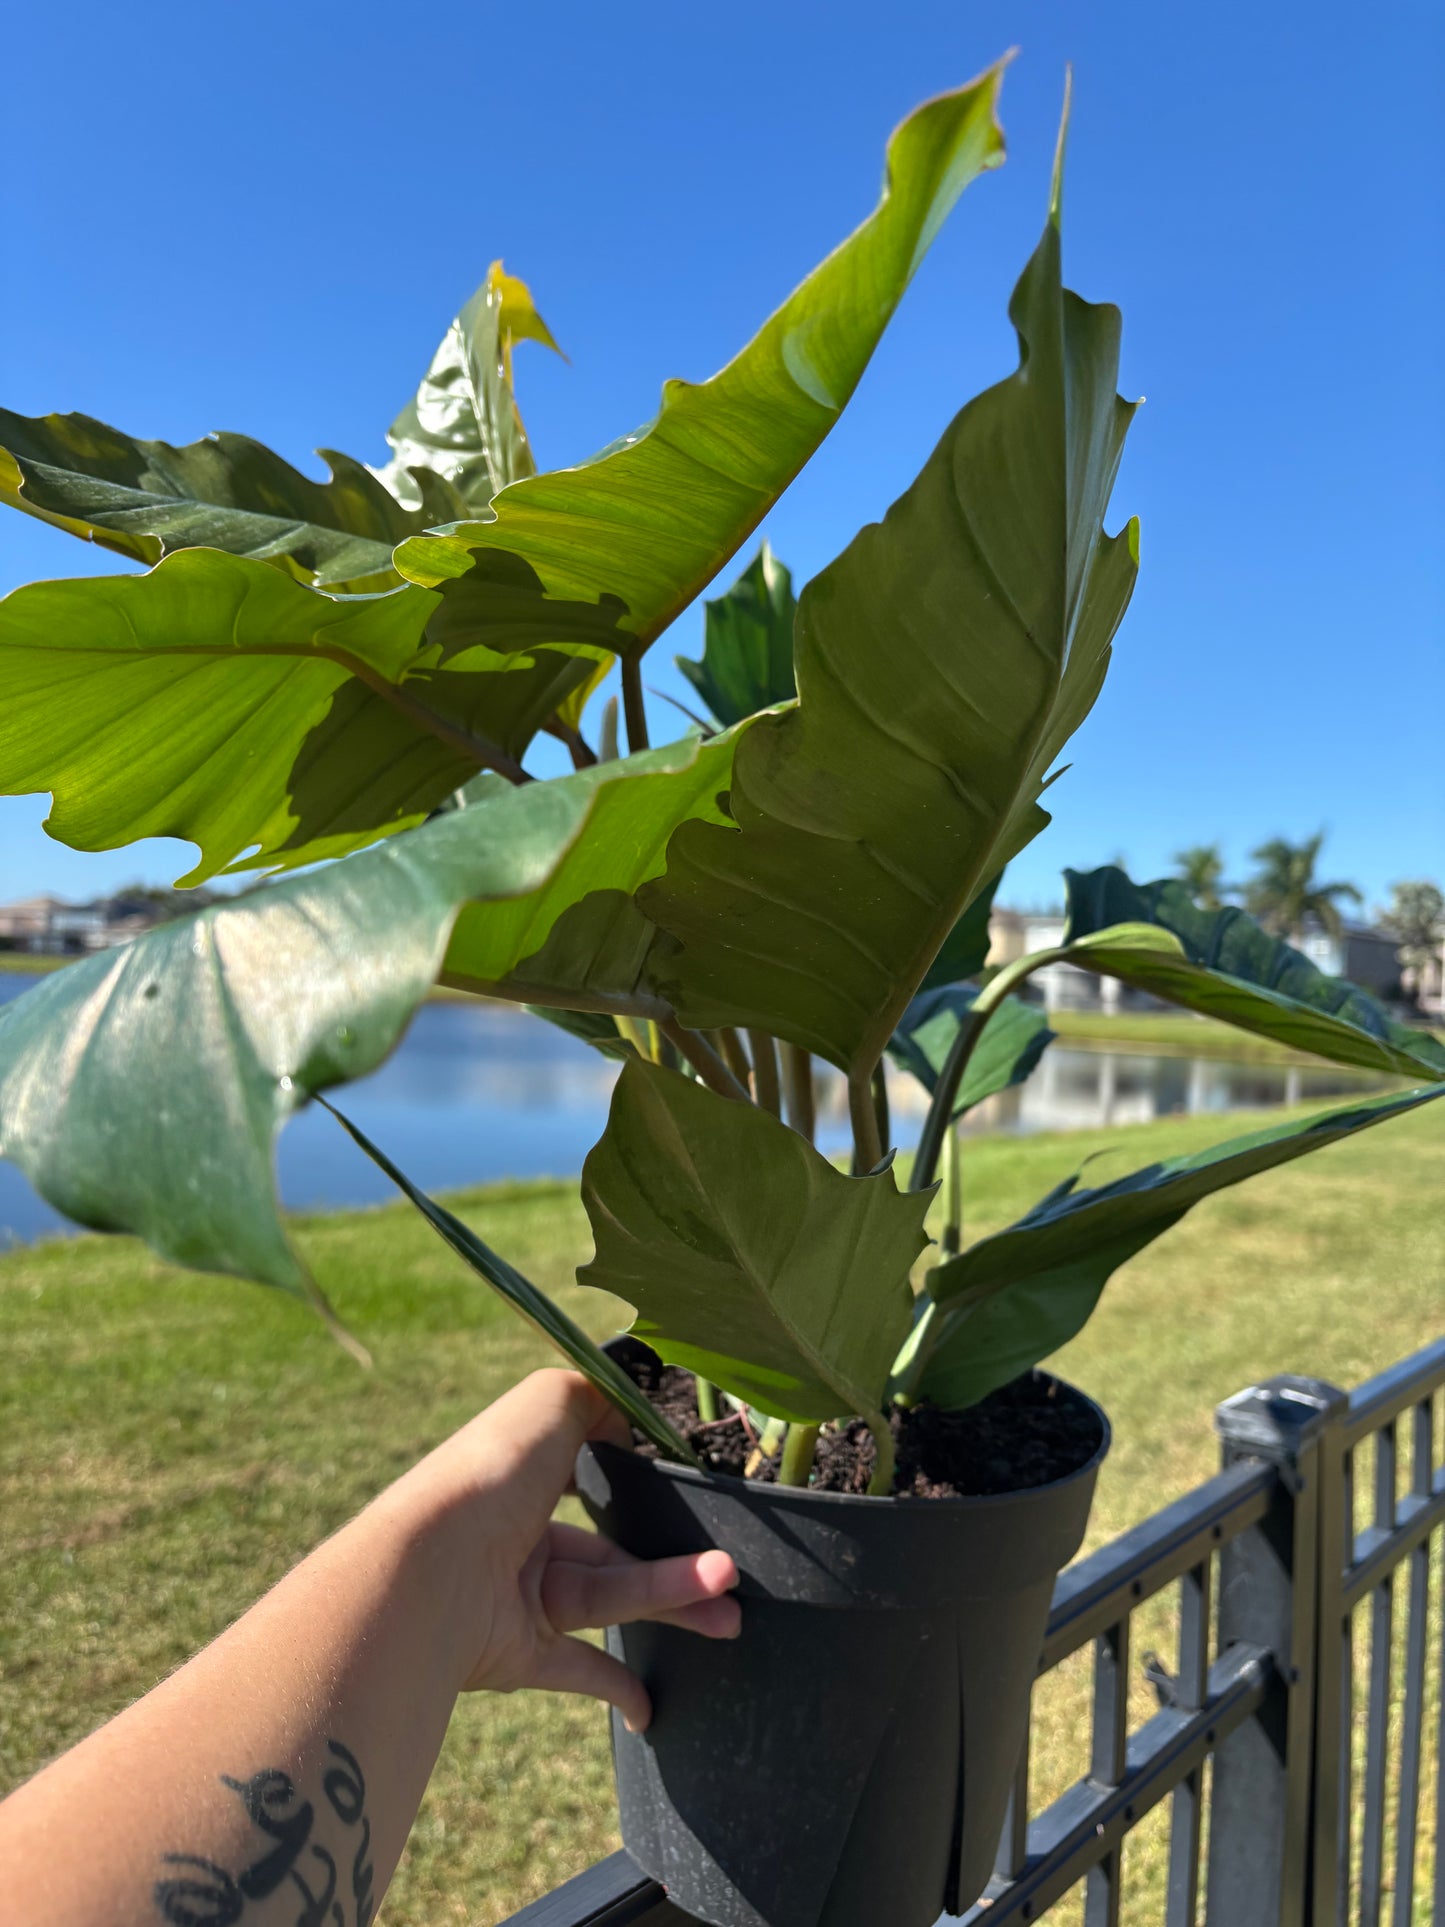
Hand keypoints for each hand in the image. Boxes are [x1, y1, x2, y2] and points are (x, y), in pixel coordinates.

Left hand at [392, 1369, 739, 1730]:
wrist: (429, 1574)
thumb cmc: (487, 1478)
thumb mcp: (547, 1404)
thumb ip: (594, 1399)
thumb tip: (624, 1424)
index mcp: (517, 1478)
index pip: (577, 1476)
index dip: (629, 1483)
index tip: (685, 1494)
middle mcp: (516, 1538)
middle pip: (611, 1552)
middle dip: (677, 1565)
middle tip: (733, 1577)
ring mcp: (518, 1599)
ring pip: (610, 1601)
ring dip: (673, 1604)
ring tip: (730, 1613)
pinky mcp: (516, 1656)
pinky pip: (576, 1672)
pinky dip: (616, 1689)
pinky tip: (654, 1706)